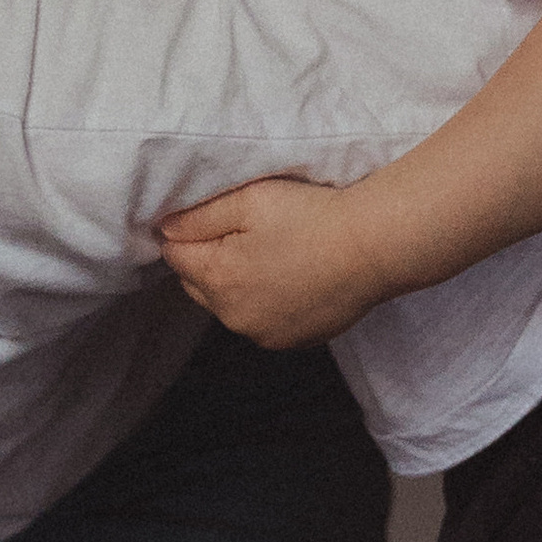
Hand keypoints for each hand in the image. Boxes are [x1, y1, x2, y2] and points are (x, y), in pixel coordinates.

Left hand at [158, 172, 387, 347]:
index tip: (210, 214)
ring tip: (270, 254)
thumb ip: (198, 216)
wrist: (375, 247)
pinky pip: (262, 321)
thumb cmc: (313, 218)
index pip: (175, 255)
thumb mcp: (248, 201)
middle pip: (198, 285)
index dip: (186, 231)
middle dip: (208, 260)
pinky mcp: (294, 341)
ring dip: (237, 284)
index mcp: (217, 280)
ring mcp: (265, 335)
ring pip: (231, 306)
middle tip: (242, 230)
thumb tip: (165, 228)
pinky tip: (291, 277)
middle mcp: (234, 317)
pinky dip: (266, 302)